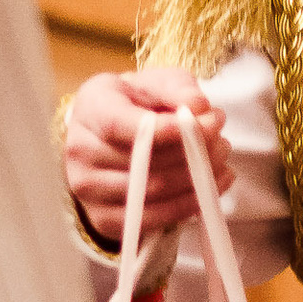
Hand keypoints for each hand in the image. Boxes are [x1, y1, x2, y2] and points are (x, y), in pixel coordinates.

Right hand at [63, 71, 228, 264]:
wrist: (107, 134)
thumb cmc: (135, 103)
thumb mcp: (155, 82)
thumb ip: (177, 87)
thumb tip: (199, 106)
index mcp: (90, 108)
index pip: (121, 125)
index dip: (164, 130)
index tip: (202, 124)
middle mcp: (80, 150)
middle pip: (143, 163)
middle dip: (193, 153)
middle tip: (222, 140)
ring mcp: (88, 189)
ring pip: (152, 192)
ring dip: (196, 179)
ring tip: (220, 161)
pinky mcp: (103, 219)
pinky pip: (152, 219)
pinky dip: (188, 205)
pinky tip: (210, 188)